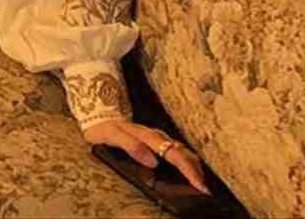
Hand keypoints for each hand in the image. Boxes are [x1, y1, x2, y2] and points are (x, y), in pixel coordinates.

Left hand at [83, 119, 210, 194]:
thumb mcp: (112, 136)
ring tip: (202, 181)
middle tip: (206, 189)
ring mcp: (156, 136)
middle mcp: (155, 135)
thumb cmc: (104, 129)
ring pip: (181, 149)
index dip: (187, 168)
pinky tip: (189, 169)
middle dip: (195, 170)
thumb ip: (130, 145)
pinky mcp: (155, 139)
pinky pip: (175, 149)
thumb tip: (152, 160)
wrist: (98, 116)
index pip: (173, 153)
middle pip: (182, 151)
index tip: (198, 183)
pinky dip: (186, 160)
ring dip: (193, 164)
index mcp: (147, 136)